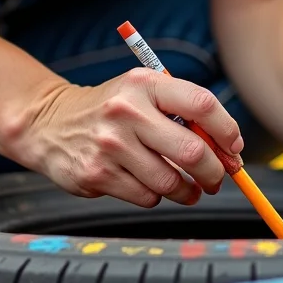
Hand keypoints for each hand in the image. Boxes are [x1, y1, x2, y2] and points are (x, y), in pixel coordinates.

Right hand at [13, 68, 243, 207]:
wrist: (49, 123)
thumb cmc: (110, 110)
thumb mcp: (142, 93)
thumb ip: (183, 113)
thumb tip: (228, 151)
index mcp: (144, 84)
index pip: (202, 104)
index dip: (227, 131)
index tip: (233, 148)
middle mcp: (127, 111)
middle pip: (193, 152)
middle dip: (214, 172)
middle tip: (216, 178)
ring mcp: (110, 145)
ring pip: (171, 182)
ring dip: (187, 191)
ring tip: (187, 188)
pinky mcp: (97, 174)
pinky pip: (147, 197)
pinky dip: (156, 196)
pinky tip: (147, 184)